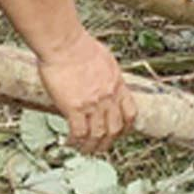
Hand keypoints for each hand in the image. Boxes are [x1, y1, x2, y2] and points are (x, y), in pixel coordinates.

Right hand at [35, 30, 136, 152]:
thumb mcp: (103, 59)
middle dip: (108, 142)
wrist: (64, 43)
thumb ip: (105, 74)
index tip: (120, 132)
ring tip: (85, 150)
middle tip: (100, 147)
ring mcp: (93, 103)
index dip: (126, 126)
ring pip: (98, 135)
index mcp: (117, 83)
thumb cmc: (78, 44)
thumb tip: (101, 79)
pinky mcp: (74, 107)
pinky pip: (79, 132)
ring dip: (92, 146)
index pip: (130, 112)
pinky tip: (70, 142)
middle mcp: (108, 96)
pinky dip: (76, 141)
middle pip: (115, 128)